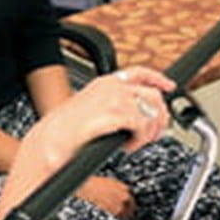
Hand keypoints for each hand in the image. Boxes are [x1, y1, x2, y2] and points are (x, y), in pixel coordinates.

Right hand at [0, 65, 172, 219]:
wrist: (48, 142)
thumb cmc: (67, 133)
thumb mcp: (94, 111)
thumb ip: (114, 107)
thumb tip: (139, 115)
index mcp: (105, 83)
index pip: (140, 73)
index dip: (159, 79)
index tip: (170, 87)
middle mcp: (111, 86)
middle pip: (153, 95)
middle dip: (160, 117)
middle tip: (153, 134)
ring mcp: (113, 99)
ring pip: (151, 110)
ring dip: (149, 131)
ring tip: (136, 143)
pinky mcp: (113, 114)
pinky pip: (141, 124)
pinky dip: (139, 139)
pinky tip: (127, 147)